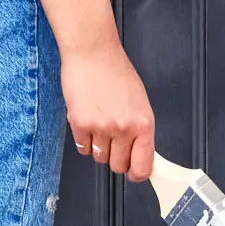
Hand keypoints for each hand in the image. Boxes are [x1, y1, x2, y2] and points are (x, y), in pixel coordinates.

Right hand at [61, 37, 154, 177]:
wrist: (93, 53)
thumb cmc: (116, 72)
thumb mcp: (139, 102)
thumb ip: (140, 129)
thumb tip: (140, 154)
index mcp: (143, 123)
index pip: (143, 166)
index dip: (137, 173)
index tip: (134, 171)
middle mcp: (124, 128)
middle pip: (118, 166)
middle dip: (115, 157)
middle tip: (113, 142)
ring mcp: (101, 128)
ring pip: (99, 158)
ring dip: (98, 147)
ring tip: (100, 124)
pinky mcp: (81, 124)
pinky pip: (82, 148)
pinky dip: (84, 140)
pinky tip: (87, 122)